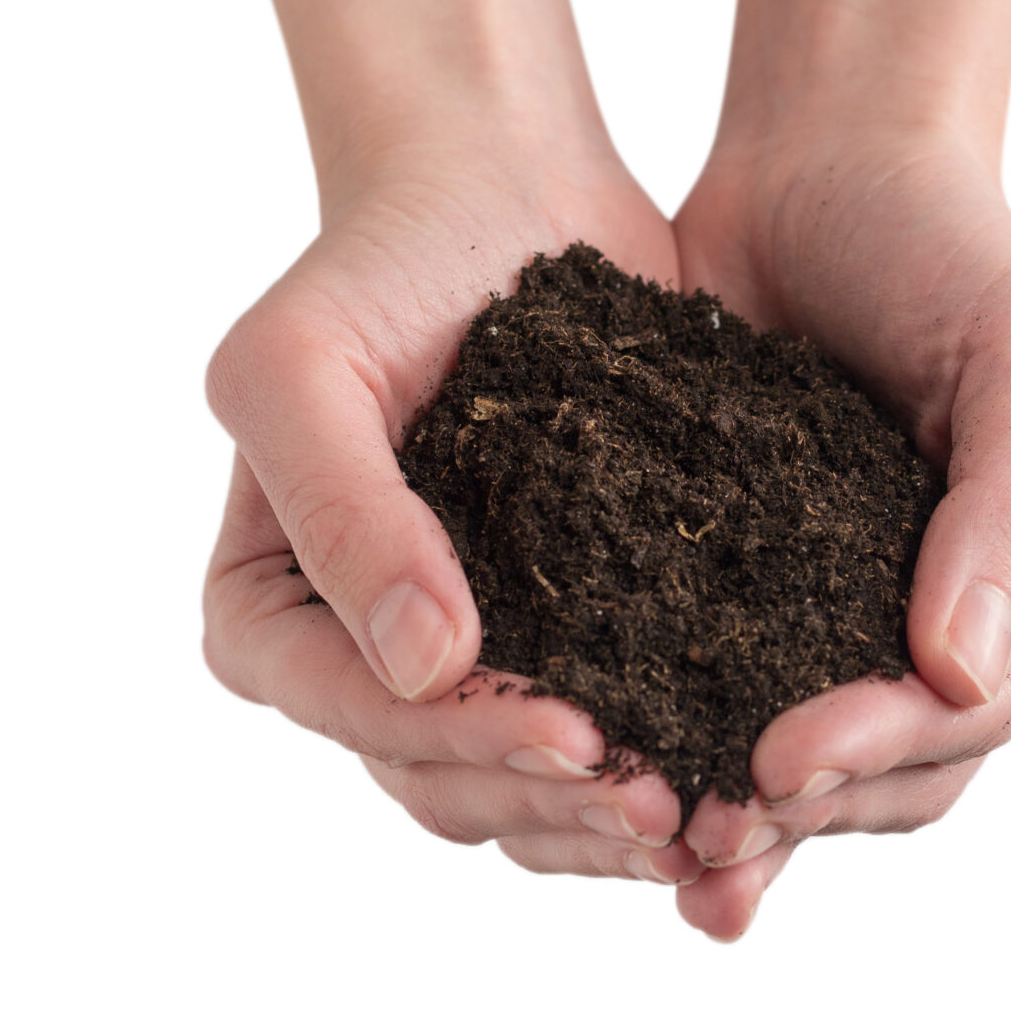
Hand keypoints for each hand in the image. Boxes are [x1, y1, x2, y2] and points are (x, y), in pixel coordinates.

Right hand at [201, 136, 707, 887]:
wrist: (495, 191)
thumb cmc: (375, 262)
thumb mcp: (305, 365)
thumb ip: (341, 509)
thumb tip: (422, 667)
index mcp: (267, 617)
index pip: (358, 713)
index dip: (466, 742)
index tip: (580, 736)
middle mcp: (355, 660)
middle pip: (444, 781)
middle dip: (553, 804)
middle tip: (668, 809)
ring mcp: (461, 663)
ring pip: (526, 793)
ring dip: (612, 820)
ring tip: (714, 817)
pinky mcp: (566, 639)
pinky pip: (608, 735)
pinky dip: (667, 761)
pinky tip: (743, 777)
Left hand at [668, 127, 1010, 938]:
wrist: (824, 174)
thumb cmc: (949, 243)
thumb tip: (968, 672)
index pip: (987, 708)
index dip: (887, 747)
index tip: (779, 762)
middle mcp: (983, 631)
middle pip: (911, 768)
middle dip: (808, 814)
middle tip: (699, 840)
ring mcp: (874, 629)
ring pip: (828, 772)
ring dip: (749, 825)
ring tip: (657, 860)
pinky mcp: (771, 612)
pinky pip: (735, 710)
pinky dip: (686, 759)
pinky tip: (618, 800)